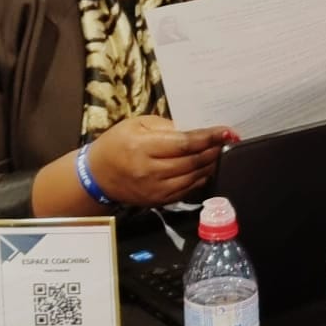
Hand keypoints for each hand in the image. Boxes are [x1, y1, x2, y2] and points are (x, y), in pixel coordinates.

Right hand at [85, 115, 235, 206]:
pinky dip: (200, 178)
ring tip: (220, 153)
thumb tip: (196, 131)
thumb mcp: (138, 125)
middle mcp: (150, 171)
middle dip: (214, 150)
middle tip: (227, 141)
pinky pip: (187, 190)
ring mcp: (155, 189)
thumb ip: (167, 127)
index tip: (227, 131)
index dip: (209, 138)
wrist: (98, 175)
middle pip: (193, 161)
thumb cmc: (118, 143)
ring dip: (210, 165)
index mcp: (143, 147)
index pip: (185, 143)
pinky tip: (206, 168)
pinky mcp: (158, 201)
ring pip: (193, 177)